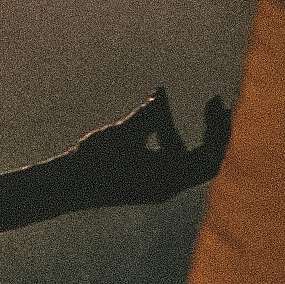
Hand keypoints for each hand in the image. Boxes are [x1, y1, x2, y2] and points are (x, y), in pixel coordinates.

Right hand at [66, 88, 231, 208]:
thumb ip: (147, 114)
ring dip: (188, 136)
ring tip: (175, 107)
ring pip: (188, 163)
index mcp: (168, 179)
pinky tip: (158, 126)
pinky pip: (171, 165)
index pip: (208, 155)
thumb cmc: (93, 160)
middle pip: (207, 163)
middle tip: (217, 105)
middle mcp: (169, 188)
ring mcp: (158, 188)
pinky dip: (170, 143)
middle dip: (215, 134)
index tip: (215, 101)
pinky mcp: (146, 186)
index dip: (218, 127)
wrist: (66, 186)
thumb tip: (161, 94)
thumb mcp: (123, 132)